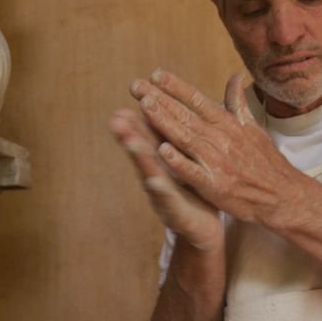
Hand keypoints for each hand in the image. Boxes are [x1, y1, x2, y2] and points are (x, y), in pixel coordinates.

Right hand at [108, 107, 222, 251]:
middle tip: (117, 116)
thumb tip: (175, 106)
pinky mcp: (174, 213)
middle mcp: (158, 175)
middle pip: (143, 150)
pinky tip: (154, 180)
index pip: (152, 133)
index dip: (143, 113)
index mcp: (165, 160)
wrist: (204, 228)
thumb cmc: (195, 190)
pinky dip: (160, 190)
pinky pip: (167, 200)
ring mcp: (162, 195)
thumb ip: (178, 134)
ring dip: (139, 157)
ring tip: (131, 141)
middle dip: (129, 133)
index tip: (133, 92)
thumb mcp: (187, 158)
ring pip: (149, 172)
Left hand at [130, 69, 307, 225]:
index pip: (198, 100)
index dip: (176, 87)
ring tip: (144, 106)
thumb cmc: (266, 162)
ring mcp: (217, 162)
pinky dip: (178, 160)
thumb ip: (237, 103)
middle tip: (136, 86)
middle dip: (159, 99)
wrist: (282, 195)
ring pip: (185, 137)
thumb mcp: (253, 128)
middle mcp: (221, 139)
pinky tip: (161, 150)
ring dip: (164, 121)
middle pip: (185, 115)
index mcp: (228, 124)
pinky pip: (192, 171)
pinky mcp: (214, 185)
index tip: (156, 74)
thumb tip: (235, 77)